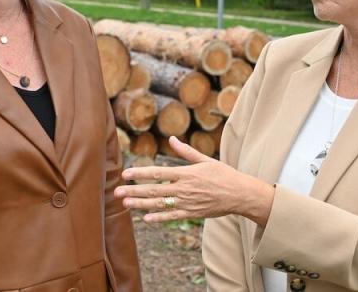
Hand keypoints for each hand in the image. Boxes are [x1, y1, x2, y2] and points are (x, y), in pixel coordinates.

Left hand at [114, 136, 273, 225]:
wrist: (240, 194)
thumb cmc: (223, 174)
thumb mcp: (205, 160)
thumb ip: (186, 152)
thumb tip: (172, 139)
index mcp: (186, 173)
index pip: (158, 173)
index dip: (140, 174)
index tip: (125, 174)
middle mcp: (184, 189)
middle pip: (154, 190)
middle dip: (134, 191)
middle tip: (117, 192)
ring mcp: (187, 202)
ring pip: (160, 204)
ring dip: (141, 204)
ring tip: (125, 204)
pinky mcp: (192, 213)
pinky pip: (172, 216)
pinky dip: (159, 218)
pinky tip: (145, 218)